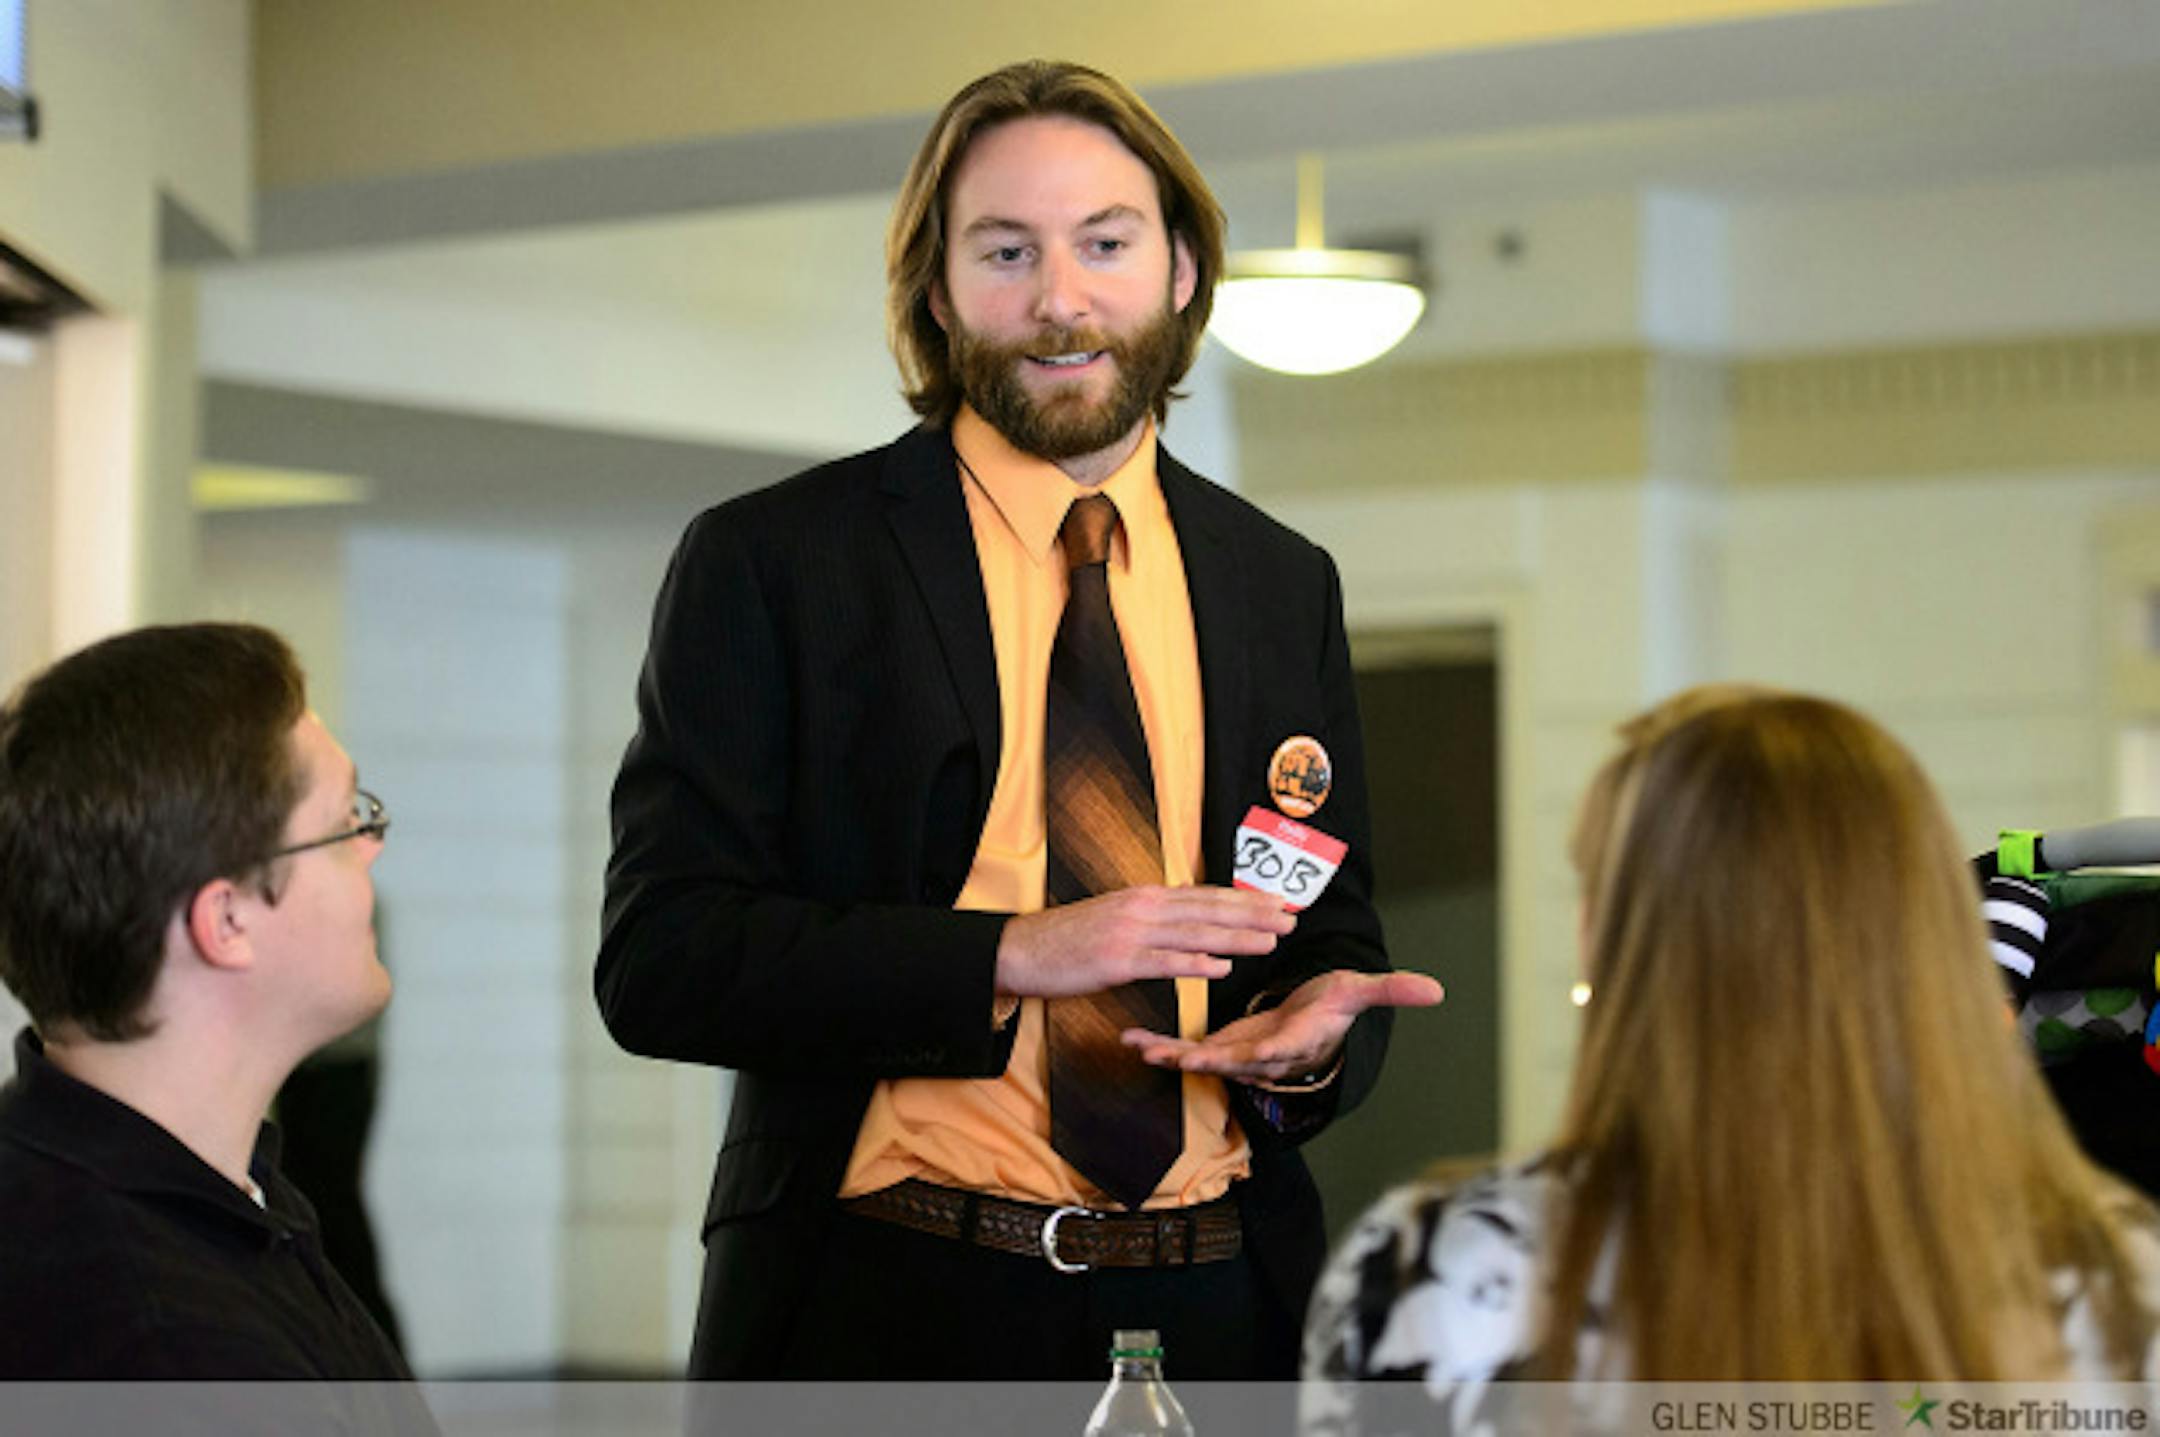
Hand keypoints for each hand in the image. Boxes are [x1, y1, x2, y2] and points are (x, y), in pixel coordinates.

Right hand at [995, 885, 1294, 999]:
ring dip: (1236, 937)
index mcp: (1143, 897)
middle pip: (1208, 910)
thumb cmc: (1067, 940)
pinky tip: (1222, 967)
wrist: (1020, 949)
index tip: (1276, 901)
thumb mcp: (1113, 917)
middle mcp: (1142, 908)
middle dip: (1253, 914)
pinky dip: (1195, 963)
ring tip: (1270, 940)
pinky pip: (1163, 962)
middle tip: (1290, 918)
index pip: (1204, 895)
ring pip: (1195, 933)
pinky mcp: (1117, 961)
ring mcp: (1130, 933)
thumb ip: (1151, 919)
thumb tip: (1186, 922)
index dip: (1243, 899)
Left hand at [1121, 969, 1443, 1082]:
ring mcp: (1238, 1055)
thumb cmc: (1334, 1005)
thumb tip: (1436, 991)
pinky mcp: (1219, 1048)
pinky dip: (1160, 1047)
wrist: (1312, 1021)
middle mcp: (1264, 1055)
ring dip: (1170, 1055)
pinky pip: (1186, 1051)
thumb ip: (1391, 991)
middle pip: (1233, 1061)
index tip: (1248, 1053)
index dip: (1265, 1051)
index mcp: (1296, 1040)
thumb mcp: (1360, 992)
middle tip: (1175, 1057)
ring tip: (1140, 1049)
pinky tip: (1132, 1040)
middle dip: (1203, 1060)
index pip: (1283, 1047)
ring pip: (1201, 1060)